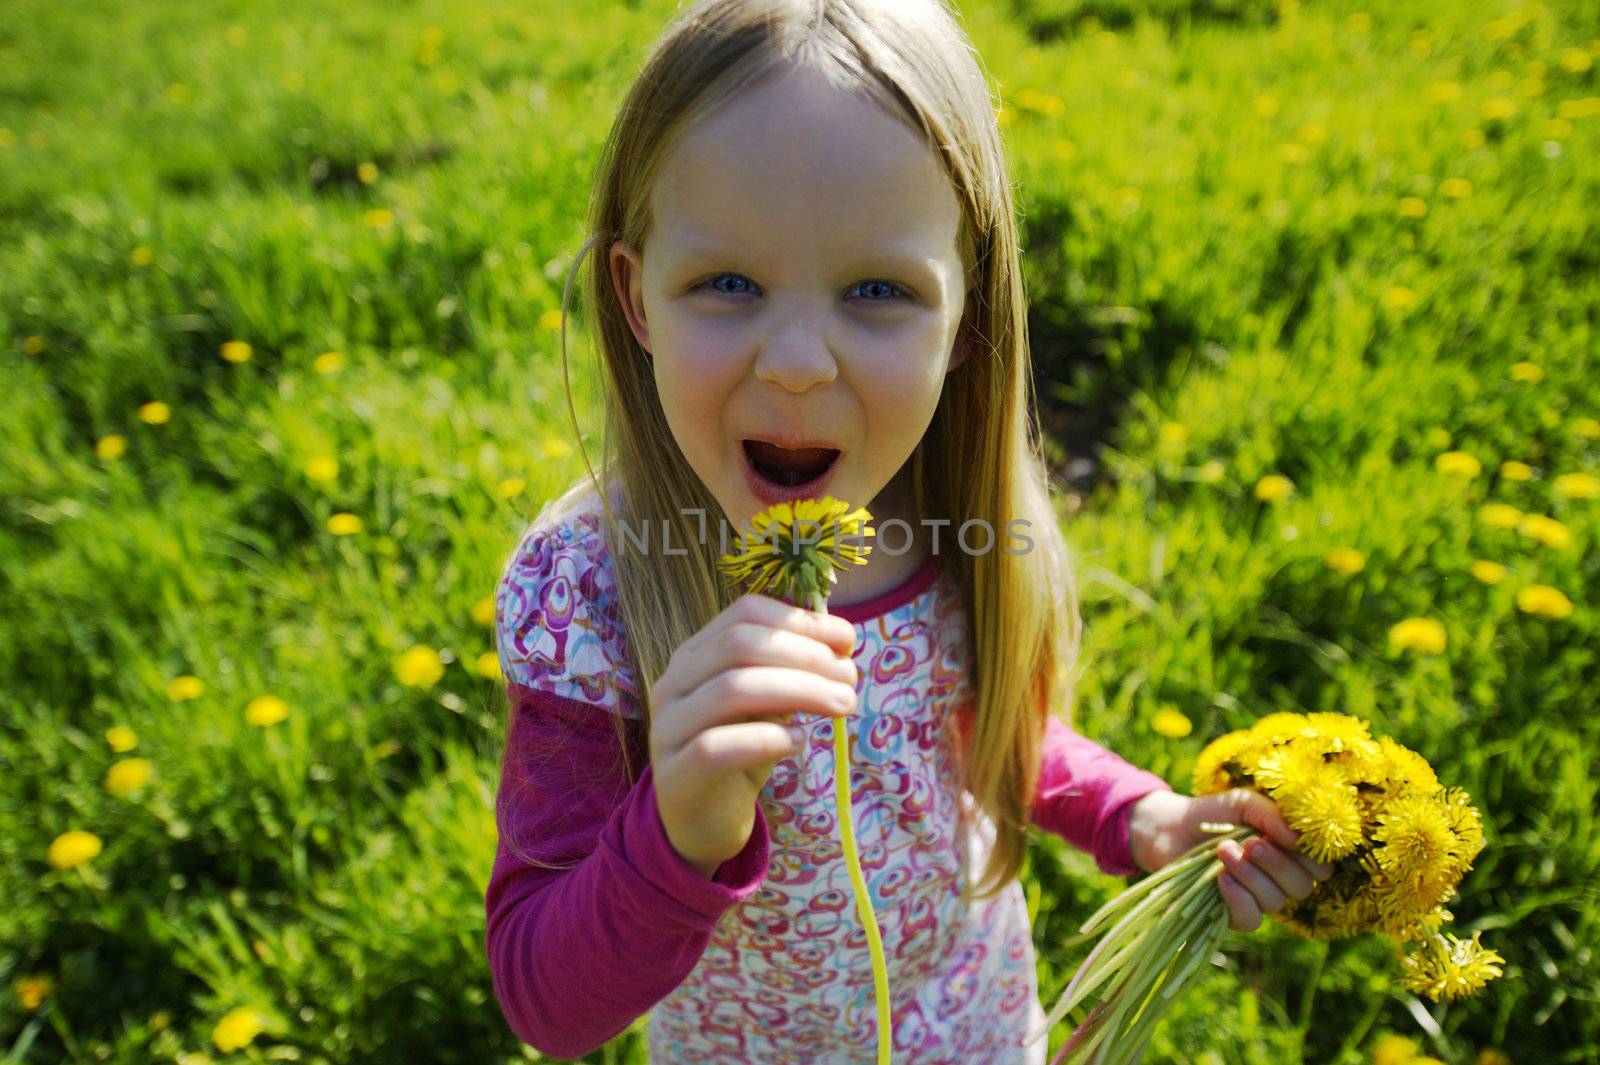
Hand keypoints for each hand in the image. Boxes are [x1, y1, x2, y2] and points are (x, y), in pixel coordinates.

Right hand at [648, 593, 858, 877]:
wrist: (702, 824)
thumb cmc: (741, 753)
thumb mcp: (768, 704)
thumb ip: (792, 672)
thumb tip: (842, 641)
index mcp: (696, 654)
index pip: (745, 613)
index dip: (801, 620)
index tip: (846, 639)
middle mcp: (675, 682)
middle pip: (739, 645)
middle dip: (805, 656)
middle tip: (850, 678)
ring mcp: (668, 728)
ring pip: (732, 689)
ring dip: (799, 691)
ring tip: (842, 706)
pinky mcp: (676, 775)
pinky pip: (718, 746)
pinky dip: (768, 739)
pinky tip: (799, 743)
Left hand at [1126, 788, 1333, 930]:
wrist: (1169, 828)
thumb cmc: (1213, 814)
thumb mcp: (1244, 804)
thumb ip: (1272, 815)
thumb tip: (1298, 838)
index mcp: (1289, 854)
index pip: (1320, 868)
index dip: (1310, 857)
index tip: (1287, 838)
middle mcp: (1278, 881)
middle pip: (1300, 887)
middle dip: (1277, 864)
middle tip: (1251, 844)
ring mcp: (1255, 900)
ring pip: (1274, 901)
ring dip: (1251, 875)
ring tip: (1224, 851)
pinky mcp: (1230, 916)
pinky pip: (1250, 919)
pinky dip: (1238, 897)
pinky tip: (1221, 878)